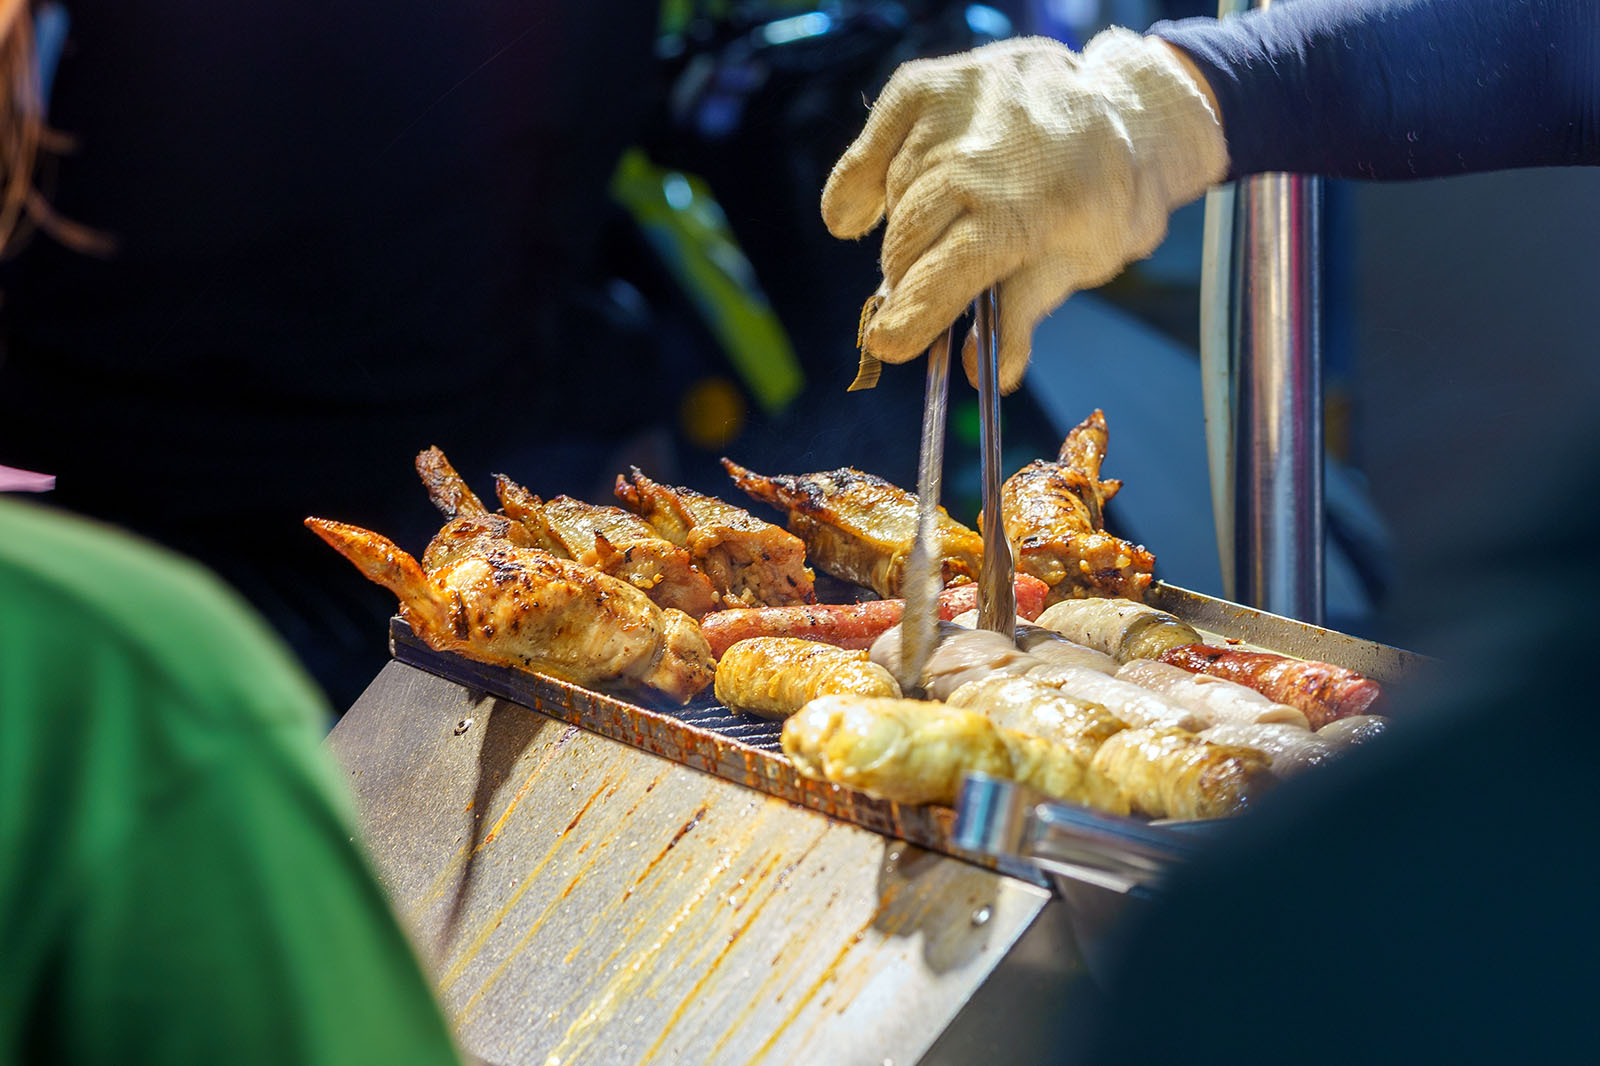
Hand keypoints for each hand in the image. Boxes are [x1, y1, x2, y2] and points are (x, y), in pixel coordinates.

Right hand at [823, 30, 1226, 391]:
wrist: (1124, 110)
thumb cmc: (1101, 197)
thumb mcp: (1078, 262)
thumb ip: (1021, 316)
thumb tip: (988, 375)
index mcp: (1027, 212)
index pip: (944, 277)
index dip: (910, 318)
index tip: (887, 344)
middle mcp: (984, 157)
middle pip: (907, 240)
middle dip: (905, 278)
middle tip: (916, 292)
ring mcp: (951, 113)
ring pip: (892, 196)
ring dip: (901, 229)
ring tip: (929, 234)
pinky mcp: (925, 85)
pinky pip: (870, 149)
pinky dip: (859, 184)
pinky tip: (867, 210)